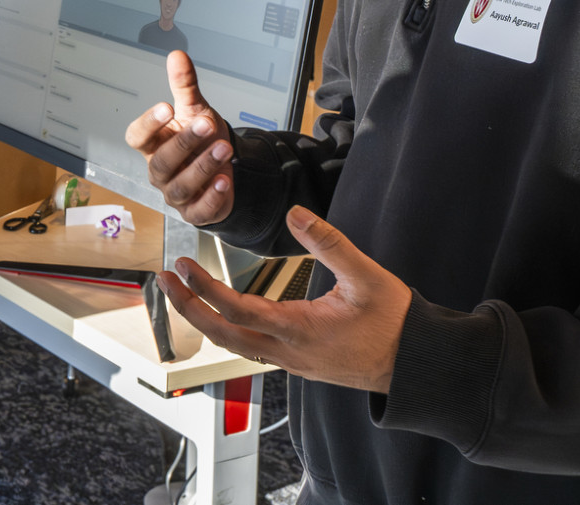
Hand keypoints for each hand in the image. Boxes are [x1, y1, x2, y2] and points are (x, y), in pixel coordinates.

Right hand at [124, 51, 233, 224]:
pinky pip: (198, 210)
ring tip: (224, 149)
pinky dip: (211, 197)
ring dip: (203, 167)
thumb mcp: (195, 109)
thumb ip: (185, 85)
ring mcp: (175, 193)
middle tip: (206, 123)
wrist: (225, 166)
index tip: (166, 107)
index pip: (137, 137)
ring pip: (181, 185)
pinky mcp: (194, 211)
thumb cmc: (201, 137)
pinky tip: (224, 180)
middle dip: (184, 143)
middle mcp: (159, 170)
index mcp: (153, 144)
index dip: (148, 124)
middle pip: (161, 161)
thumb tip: (177, 55)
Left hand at [156, 205, 411, 391]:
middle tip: (165, 281)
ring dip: (205, 320)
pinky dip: (227, 330)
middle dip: (188, 309)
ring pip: (235, 346)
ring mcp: (291, 363)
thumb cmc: (395, 323)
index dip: (205, 288)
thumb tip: (296, 212)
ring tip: (184, 293)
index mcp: (300, 331)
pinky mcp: (298, 364)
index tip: (182, 265)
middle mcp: (288, 353)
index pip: (238, 311)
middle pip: (223, 336)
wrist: (415, 366)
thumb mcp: (366, 276)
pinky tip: (222, 313)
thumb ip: (329, 242)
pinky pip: (251, 350)